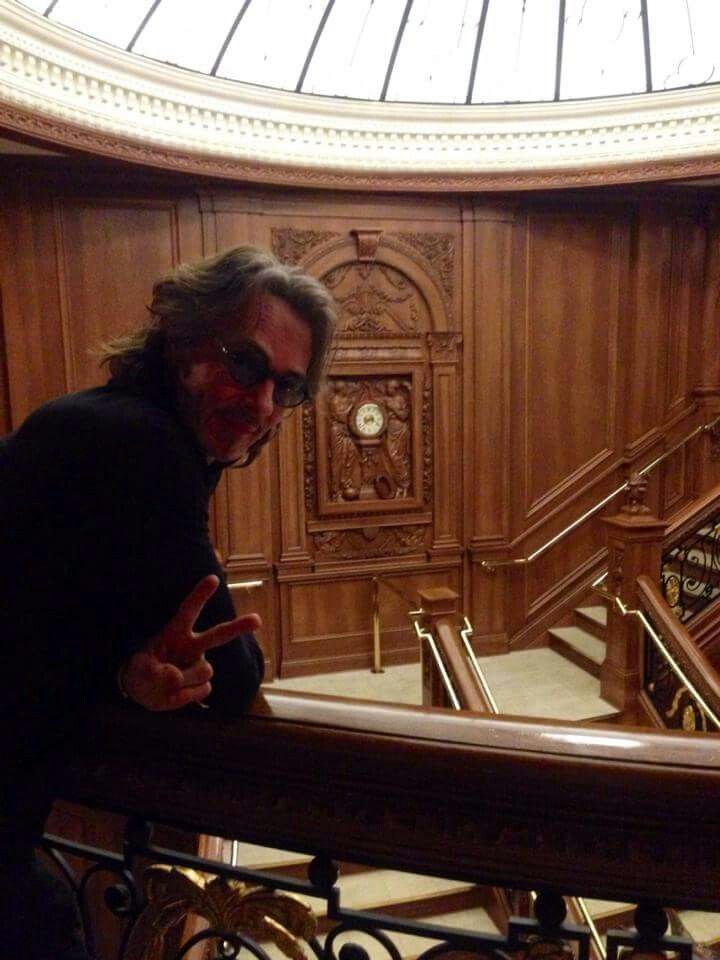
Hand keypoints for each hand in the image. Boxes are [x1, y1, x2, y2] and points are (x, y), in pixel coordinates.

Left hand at [120, 575, 261, 710]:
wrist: (144, 693)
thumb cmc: (141, 671)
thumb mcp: (137, 670)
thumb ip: (152, 672)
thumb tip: (176, 676)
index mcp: (175, 633)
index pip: (188, 611)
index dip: (200, 595)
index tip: (213, 579)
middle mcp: (192, 646)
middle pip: (219, 634)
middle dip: (239, 627)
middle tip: (257, 620)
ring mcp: (198, 665)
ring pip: (204, 671)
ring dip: (183, 681)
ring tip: (165, 684)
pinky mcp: (202, 685)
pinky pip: (201, 691)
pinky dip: (184, 696)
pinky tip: (174, 693)